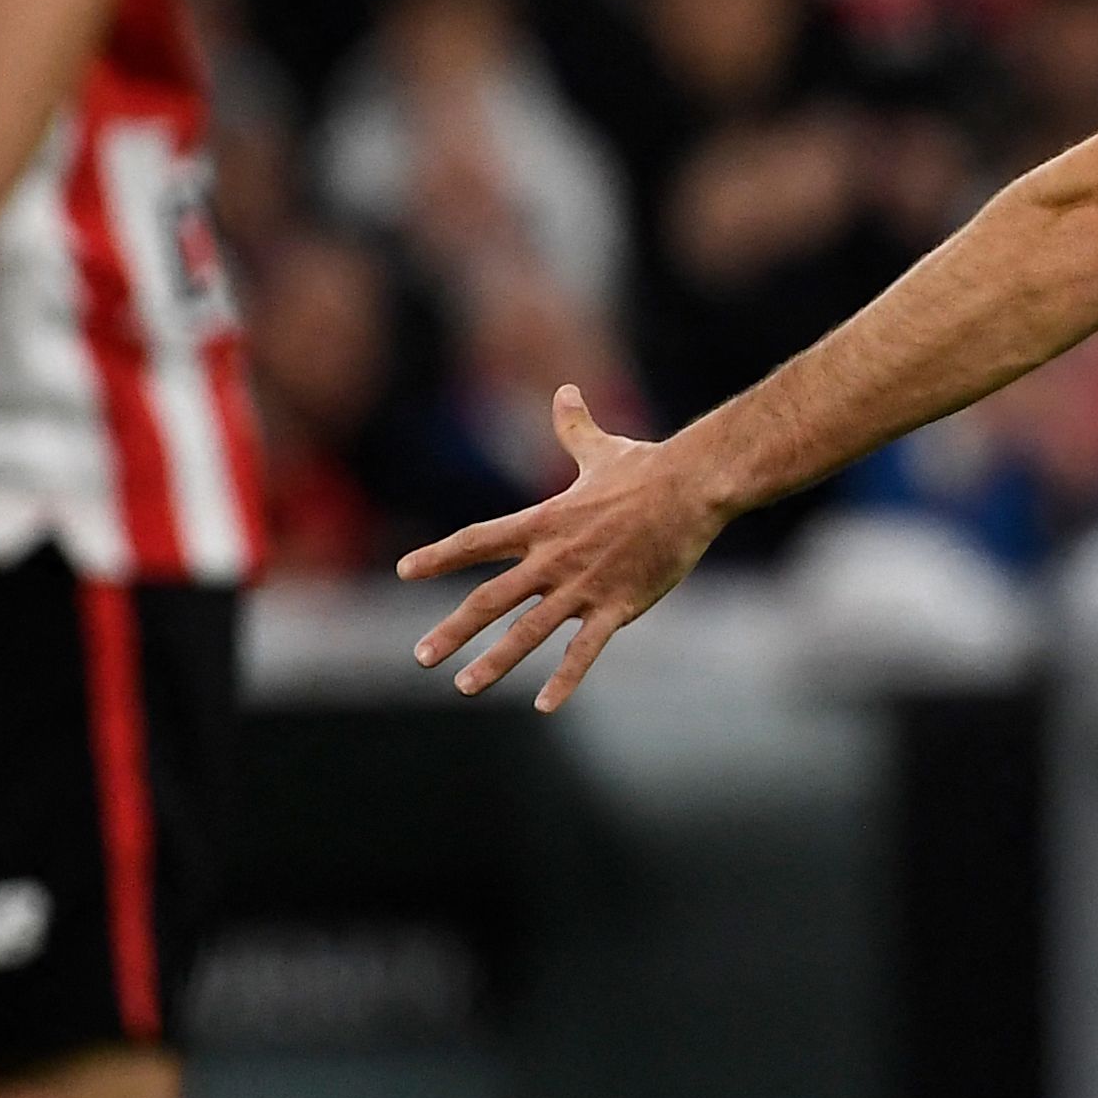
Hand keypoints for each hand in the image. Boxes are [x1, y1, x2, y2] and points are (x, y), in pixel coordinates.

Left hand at [401, 385, 731, 711]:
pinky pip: (584, 651)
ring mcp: (583, 586)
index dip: (440, 557)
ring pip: (528, 631)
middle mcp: (553, 558)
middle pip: (490, 599)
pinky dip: (564, 680)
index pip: (478, 541)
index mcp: (543, 522)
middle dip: (453, 629)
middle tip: (421, 657)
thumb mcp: (601, 448)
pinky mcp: (617, 606)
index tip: (405, 572)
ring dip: (494, 661)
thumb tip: (565, 389)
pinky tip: (544, 707)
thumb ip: (574, 427)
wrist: (691, 487)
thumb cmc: (648, 467)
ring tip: (463, 686)